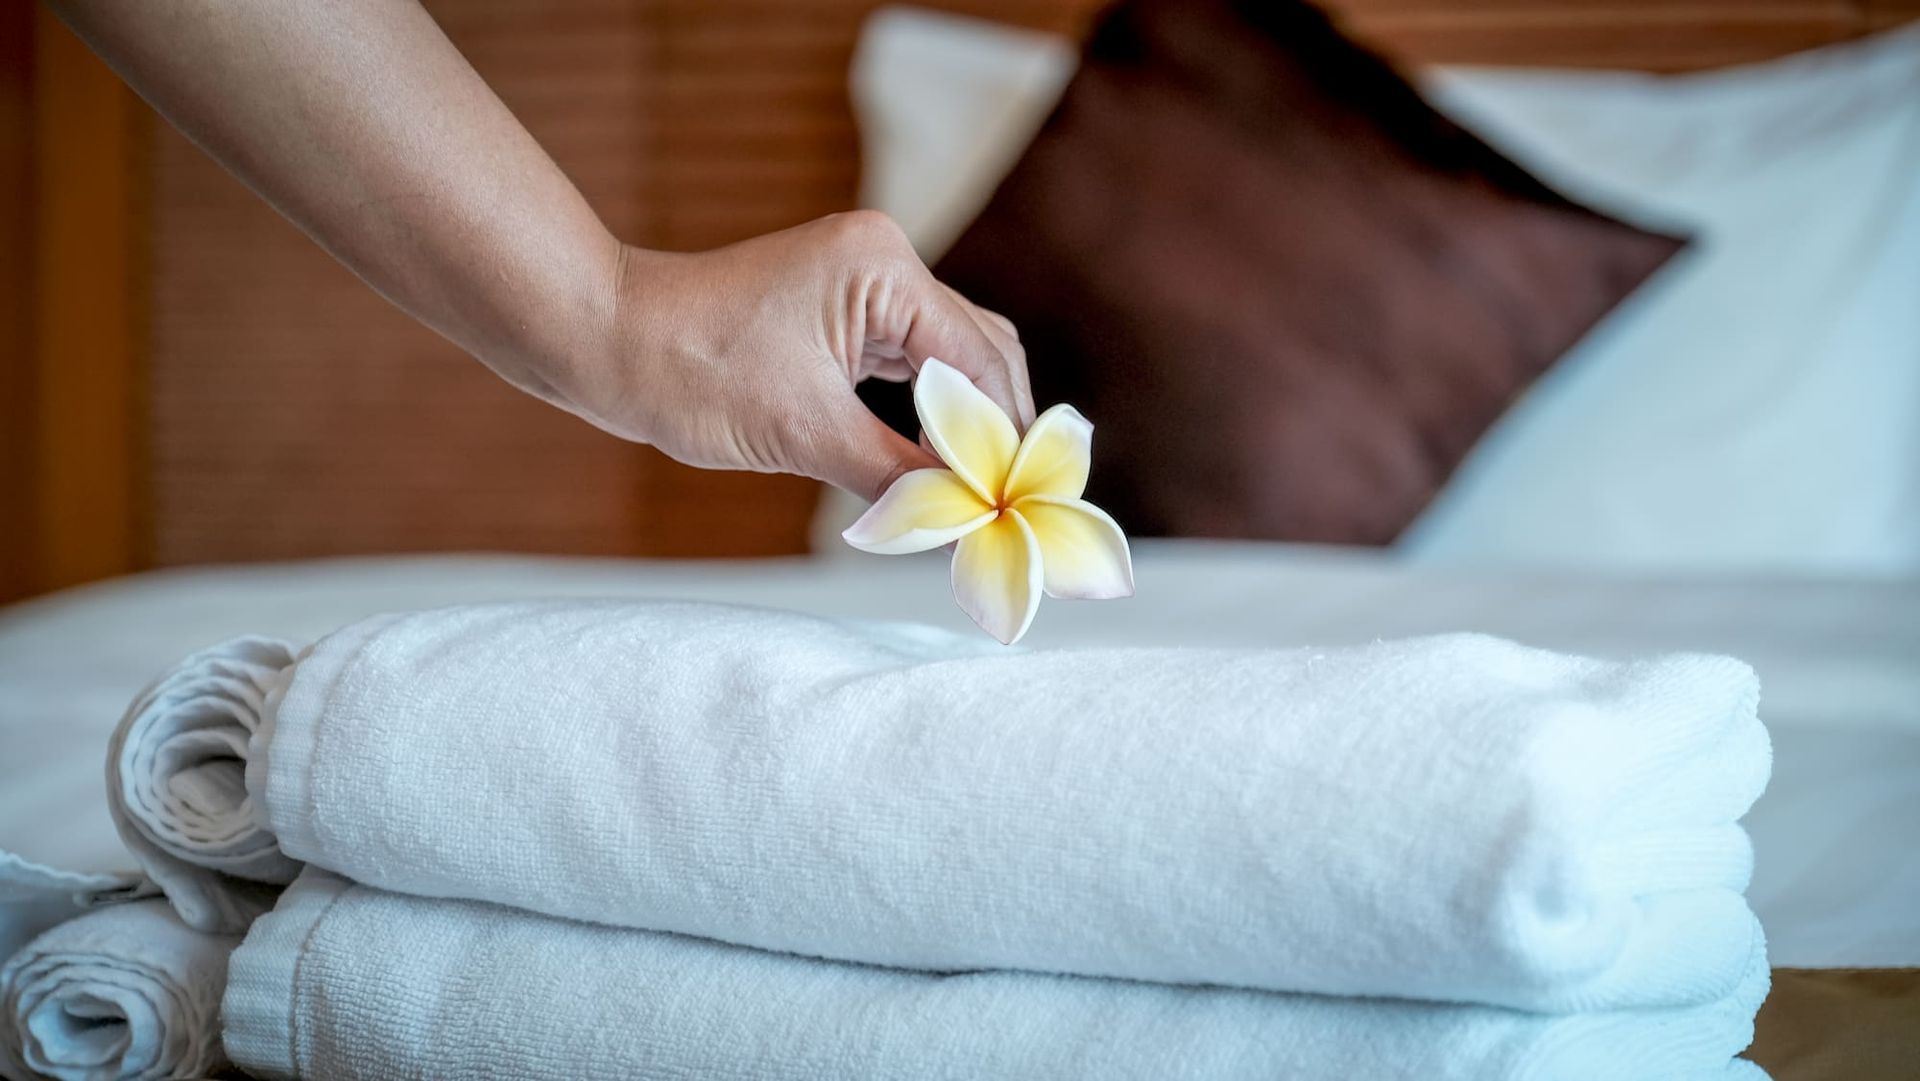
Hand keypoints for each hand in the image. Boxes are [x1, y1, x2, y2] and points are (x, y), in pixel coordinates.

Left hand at [552, 211, 1033, 501]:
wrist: (606, 342)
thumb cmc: (688, 372)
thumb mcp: (803, 434)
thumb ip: (897, 476)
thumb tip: (965, 521)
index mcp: (884, 268)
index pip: (980, 360)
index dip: (1006, 438)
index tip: (1019, 506)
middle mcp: (886, 261)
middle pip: (982, 352)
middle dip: (999, 430)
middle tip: (1013, 505)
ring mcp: (866, 283)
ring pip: (952, 360)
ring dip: (968, 425)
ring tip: (984, 493)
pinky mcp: (844, 311)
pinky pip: (912, 364)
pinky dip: (931, 414)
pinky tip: (940, 464)